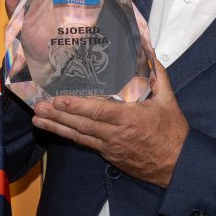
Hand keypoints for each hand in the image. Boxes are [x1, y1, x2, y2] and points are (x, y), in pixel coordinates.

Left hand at [31, 66, 187, 186]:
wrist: (177, 165)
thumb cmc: (172, 132)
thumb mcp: (168, 100)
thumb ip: (157, 75)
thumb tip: (149, 50)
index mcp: (129, 118)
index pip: (98, 111)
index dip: (76, 106)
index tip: (58, 99)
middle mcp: (115, 134)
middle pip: (81, 124)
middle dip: (58, 115)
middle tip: (37, 107)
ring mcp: (109, 147)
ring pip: (78, 136)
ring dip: (56, 127)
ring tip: (37, 120)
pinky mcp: (108, 155)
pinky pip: (85, 143)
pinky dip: (69, 136)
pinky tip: (55, 129)